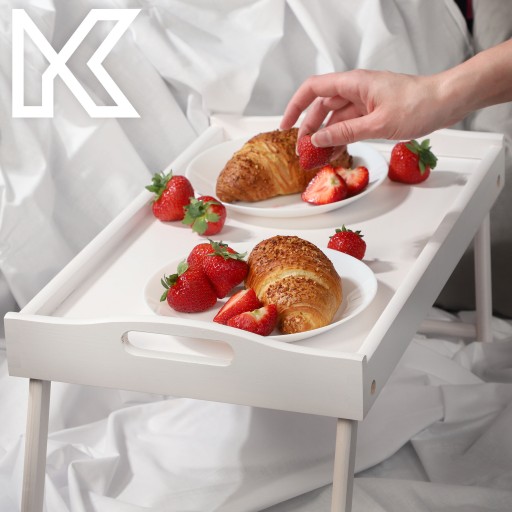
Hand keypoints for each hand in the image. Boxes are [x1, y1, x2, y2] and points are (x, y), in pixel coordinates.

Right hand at [280, 69, 461, 146]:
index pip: (313, 89)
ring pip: (334, 116)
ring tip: (316, 154)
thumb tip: (318, 140)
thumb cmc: (419, 104)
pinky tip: (336, 149)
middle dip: (308, 126)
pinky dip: (340, 135)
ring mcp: (364, 100)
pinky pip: (349, 122)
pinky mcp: (373, 110)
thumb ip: (345, 132)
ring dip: (324, 134)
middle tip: (301, 149)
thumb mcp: (377, 124)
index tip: (286, 126)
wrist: (447, 101)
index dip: (295, 106)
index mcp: (354, 83)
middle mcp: (356, 89)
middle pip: (321, 105)